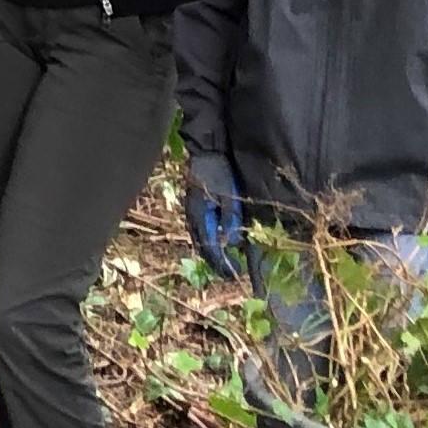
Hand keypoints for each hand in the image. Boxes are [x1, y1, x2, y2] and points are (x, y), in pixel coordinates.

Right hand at [185, 152, 244, 274]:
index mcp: (199, 217)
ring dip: (213, 253)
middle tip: (231, 273)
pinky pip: (202, 231)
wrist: (206, 153)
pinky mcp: (196, 208)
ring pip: (201, 240)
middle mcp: (193, 218)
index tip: (235, 275)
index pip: (210, 247)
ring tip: (226, 262)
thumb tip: (233, 245)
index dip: (222, 263)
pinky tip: (219, 242)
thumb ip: (231, 220)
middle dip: (217, 262)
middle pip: (203, 247)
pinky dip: (210, 241)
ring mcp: (192, 213)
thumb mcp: (229, 197)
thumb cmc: (219, 173)